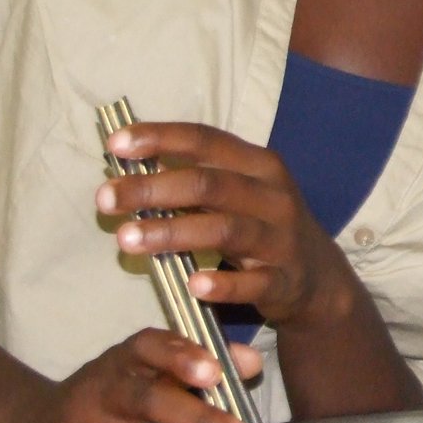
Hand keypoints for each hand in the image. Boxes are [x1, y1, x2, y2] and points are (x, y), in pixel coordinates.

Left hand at [96, 122, 352, 330]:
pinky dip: (223, 283)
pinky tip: (192, 284)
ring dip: (173, 232)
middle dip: (154, 188)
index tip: (116, 143)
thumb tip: (128, 166)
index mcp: (260, 165)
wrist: (318, 278)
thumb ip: (196, 179)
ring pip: (226, 229)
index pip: (208, 141)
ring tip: (125, 240)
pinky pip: (253, 282)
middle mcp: (273, 196)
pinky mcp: (284, 280)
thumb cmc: (263, 226)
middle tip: (104, 199)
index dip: (162, 138)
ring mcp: (281, 238)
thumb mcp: (241, 194)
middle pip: (210, 184)